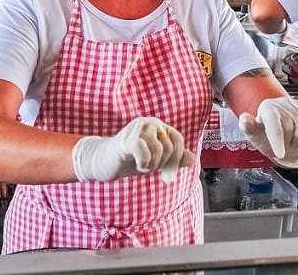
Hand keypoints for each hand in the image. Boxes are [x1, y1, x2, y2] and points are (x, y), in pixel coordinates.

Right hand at [71, 116, 195, 182]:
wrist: (104, 162)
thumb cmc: (130, 160)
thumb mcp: (156, 160)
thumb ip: (173, 159)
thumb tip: (193, 158)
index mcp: (159, 126)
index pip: (178, 140)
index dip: (176, 159)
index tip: (166, 174)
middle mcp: (150, 122)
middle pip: (170, 147)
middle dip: (161, 164)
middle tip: (147, 166)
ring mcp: (138, 127)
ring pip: (159, 150)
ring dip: (151, 165)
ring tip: (140, 164)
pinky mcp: (127, 138)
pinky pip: (145, 152)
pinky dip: (143, 164)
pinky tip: (135, 163)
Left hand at [239, 96, 297, 167]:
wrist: (281, 140)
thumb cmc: (266, 137)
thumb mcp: (255, 135)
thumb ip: (248, 128)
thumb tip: (244, 119)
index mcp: (267, 107)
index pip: (274, 123)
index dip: (277, 140)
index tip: (279, 154)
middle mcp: (282, 103)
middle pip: (290, 129)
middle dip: (286, 143)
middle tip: (282, 145)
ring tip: (290, 141)